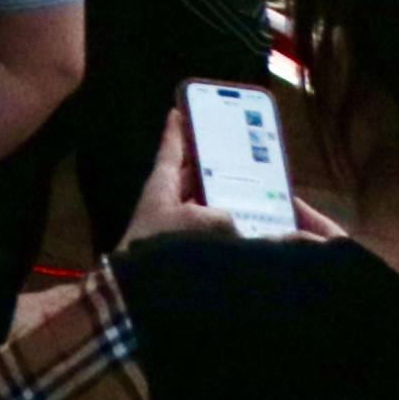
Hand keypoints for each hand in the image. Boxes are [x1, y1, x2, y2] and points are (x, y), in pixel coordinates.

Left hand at [119, 111, 270, 245]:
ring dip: (229, 197)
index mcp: (162, 185)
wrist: (138, 290)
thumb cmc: (159, 246)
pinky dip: (232, 226)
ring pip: (206, 203)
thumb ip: (226, 217)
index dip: (177, 129)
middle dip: (215, 165)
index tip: (179, 109)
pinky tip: (256, 230)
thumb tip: (238, 223)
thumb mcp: (199, 222)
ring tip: (260, 189)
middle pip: (194, 175)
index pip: (171, 149)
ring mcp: (177, 226)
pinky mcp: (186, 248)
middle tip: (240, 153)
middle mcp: (168, 202)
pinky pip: (214, 229)